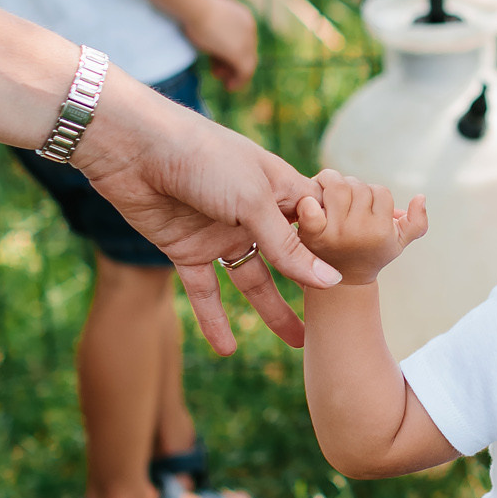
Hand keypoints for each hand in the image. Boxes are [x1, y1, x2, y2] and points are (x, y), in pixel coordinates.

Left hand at [72, 73, 337, 351]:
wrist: (134, 148)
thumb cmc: (204, 157)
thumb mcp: (254, 201)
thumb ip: (288, 247)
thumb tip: (330, 282)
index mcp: (279, 190)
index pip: (319, 223)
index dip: (338, 248)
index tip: (362, 280)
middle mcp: (254, 213)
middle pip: (289, 258)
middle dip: (310, 288)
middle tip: (334, 321)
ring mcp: (221, 233)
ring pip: (253, 279)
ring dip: (271, 310)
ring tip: (297, 344)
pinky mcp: (186, 249)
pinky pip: (205, 291)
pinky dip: (213, 319)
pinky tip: (226, 349)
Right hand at [186, 0, 258, 91]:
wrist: (194, 6)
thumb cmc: (192, 7)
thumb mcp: (204, 17)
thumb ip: (210, 27)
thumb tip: (207, 37)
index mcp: (243, 17)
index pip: (241, 38)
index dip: (228, 51)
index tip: (215, 59)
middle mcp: (249, 28)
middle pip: (246, 51)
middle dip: (231, 63)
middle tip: (218, 72)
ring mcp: (247, 41)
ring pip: (248, 63)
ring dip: (235, 74)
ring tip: (225, 82)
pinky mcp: (240, 53)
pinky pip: (245, 71)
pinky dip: (239, 81)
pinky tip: (229, 87)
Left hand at [295, 170, 426, 284]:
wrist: (342, 282)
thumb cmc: (372, 253)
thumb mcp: (398, 242)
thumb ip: (417, 223)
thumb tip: (421, 197)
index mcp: (381, 230)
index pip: (381, 192)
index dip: (373, 194)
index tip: (365, 203)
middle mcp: (360, 231)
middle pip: (359, 187)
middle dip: (352, 186)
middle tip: (344, 194)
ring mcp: (336, 232)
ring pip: (338, 187)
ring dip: (331, 181)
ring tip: (329, 190)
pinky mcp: (312, 233)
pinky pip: (310, 206)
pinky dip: (309, 200)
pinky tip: (312, 201)